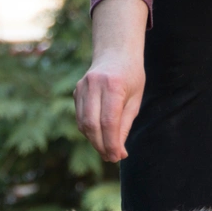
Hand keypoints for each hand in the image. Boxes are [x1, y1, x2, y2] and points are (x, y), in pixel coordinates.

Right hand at [75, 0, 147, 162]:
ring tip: (106, 150)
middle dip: (101, 145)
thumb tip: (118, 152)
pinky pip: (80, 118)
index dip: (111, 143)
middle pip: (92, 125)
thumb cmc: (131, 77)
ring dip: (94, 141)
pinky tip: (99, 136)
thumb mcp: (135, 100)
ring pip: (83, 123)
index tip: (117, 157)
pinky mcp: (76, 91)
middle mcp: (94, 85)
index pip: (109, 122)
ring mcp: (82, 87)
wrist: (115, 52)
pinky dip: (89, 131)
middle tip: (112, 158)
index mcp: (113, 85)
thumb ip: (125, 125)